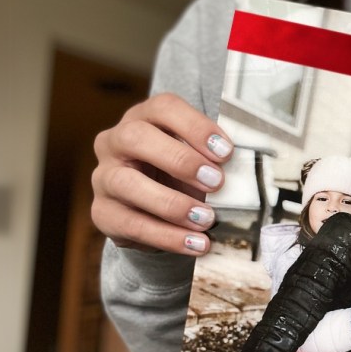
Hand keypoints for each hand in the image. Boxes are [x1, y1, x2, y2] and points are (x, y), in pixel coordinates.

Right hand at [91, 93, 233, 254]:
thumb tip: (247, 169)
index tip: (226, 151)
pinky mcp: (103, 212)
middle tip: (216, 183)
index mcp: (143, 118)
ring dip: (171, 203)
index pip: (163, 108)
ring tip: (207, 219)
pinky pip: (130, 224)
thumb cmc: (179, 176)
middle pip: (136, 138)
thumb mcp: (196, 160)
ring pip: (126, 183)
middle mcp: (115, 142)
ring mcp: (104, 177)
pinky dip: (167, 236)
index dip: (195, 126)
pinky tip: (195, 243)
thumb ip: (214, 158)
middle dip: (180, 160)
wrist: (152, 213)